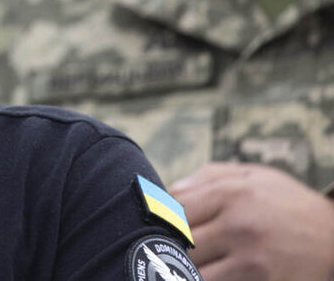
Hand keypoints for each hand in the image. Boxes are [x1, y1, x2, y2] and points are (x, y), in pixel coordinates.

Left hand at [171, 163, 333, 280]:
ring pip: (192, 272)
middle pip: (178, 243)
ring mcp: (251, 261)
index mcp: (231, 194)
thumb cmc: (287, 204)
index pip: (172, 209)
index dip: (161, 219)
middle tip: (169, 250)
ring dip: (184, 270)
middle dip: (170, 247)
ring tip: (185, 266)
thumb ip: (207, 178)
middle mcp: (238, 226)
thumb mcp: (254, 177)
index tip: (161, 226)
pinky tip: (210, 275)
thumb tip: (167, 191)